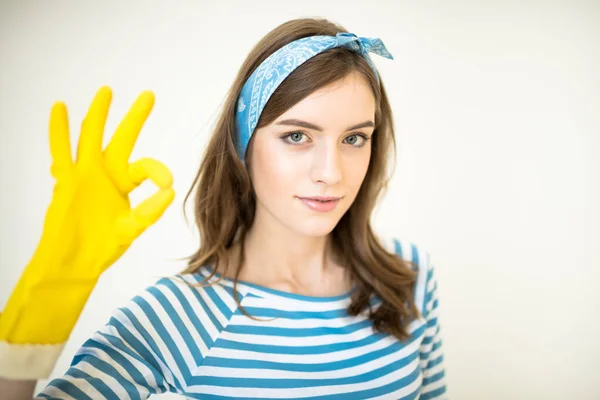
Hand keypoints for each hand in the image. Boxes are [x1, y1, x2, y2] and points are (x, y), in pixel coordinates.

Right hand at [0, 86, 174, 343]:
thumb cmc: (103, 247)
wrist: (75, 262)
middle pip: (122, 139)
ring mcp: (85, 174)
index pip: (145, 166)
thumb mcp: (132, 228)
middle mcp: (107, 173)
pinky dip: (59, 130)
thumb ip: (150, 211)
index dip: (157, 170)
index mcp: (125, 183)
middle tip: (149, 95)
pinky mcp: (66, 180)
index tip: (168, 182)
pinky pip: (61, 151)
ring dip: (99, 114)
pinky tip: (60, 108)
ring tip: (107, 92)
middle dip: (135, 118)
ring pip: (92, 137)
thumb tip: (170, 192)